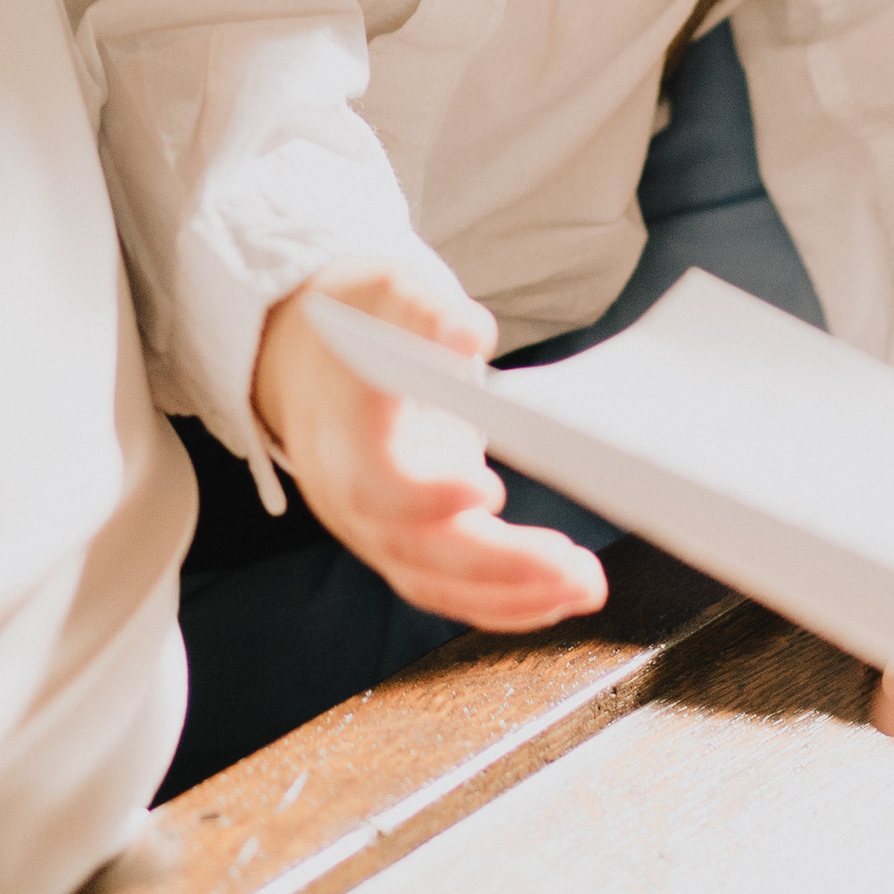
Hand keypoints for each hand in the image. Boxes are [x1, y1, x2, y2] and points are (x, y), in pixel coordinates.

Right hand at [252, 257, 608, 634]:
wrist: (309, 361)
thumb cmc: (357, 324)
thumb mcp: (383, 292)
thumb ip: (423, 309)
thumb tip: (467, 331)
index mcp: (341, 435)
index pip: (374, 483)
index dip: (426, 498)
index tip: (487, 491)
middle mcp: (351, 496)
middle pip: (416, 550)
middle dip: (494, 566)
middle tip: (568, 565)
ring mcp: (376, 528)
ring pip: (437, 583)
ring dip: (514, 595)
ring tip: (585, 586)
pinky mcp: (405, 544)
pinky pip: (450, 588)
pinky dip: (504, 602)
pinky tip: (557, 595)